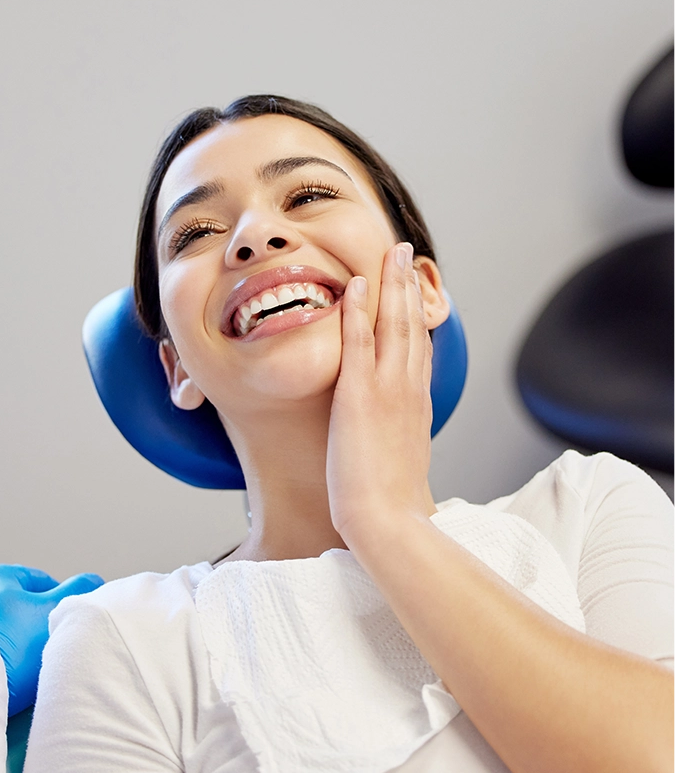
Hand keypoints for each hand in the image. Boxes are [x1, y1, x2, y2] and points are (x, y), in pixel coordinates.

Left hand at [0, 563, 103, 715]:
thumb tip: (94, 579)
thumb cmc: (5, 644)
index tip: (67, 628)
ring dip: (10, 644)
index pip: (41, 583)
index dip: (60, 605)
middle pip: (16, 607)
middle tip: (46, 651)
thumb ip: (75, 593)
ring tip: (21, 669)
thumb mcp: (51, 613)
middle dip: (32, 626)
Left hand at [326, 241, 433, 558]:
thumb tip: (397, 435)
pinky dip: (357, 310)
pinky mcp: (359, 396)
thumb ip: (401, 437)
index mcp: (417, 403)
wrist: (387, 520)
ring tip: (388, 253)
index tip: (413, 287)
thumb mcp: (404, 460)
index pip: (418, 347)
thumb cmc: (392, 502)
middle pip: (412, 324)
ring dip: (390, 284)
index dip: (416, 313)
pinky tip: (354, 284)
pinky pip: (358, 342)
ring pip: (392, 323)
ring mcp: (386, 389)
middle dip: (408, 285)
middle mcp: (408, 389)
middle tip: (405, 252)